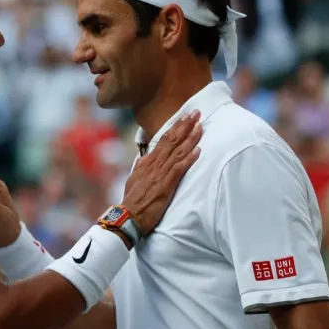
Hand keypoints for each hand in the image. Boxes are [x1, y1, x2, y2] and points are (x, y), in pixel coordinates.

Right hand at [122, 110, 202, 236]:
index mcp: (147, 161)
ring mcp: (160, 173)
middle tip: (196, 113)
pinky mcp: (166, 184)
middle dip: (185, 125)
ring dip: (190, 138)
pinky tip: (198, 151)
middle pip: (172, 140)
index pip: (164, 140)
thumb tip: (144, 158)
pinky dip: (189, 158)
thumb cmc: (132, 200)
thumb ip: (140, 167)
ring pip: (177, 151)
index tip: (185, 117)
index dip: (176, 127)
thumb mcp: (134, 178)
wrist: (128, 215)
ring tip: (200, 126)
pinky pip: (179, 168)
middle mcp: (154, 164)